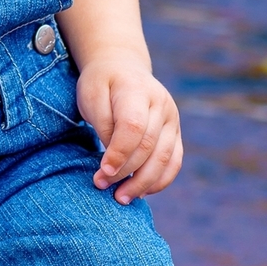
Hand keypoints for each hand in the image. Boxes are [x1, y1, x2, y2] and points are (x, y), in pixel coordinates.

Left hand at [75, 53, 182, 203]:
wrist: (123, 68)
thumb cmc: (101, 84)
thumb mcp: (91, 95)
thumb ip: (103, 124)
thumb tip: (114, 158)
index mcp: (137, 90)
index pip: (134, 127)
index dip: (119, 153)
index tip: (102, 172)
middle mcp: (161, 105)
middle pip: (148, 146)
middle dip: (125, 172)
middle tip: (101, 186)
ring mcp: (172, 119)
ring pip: (164, 158)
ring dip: (143, 183)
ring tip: (121, 198)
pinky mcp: (175, 133)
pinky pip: (174, 162)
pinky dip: (160, 181)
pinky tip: (141, 192)